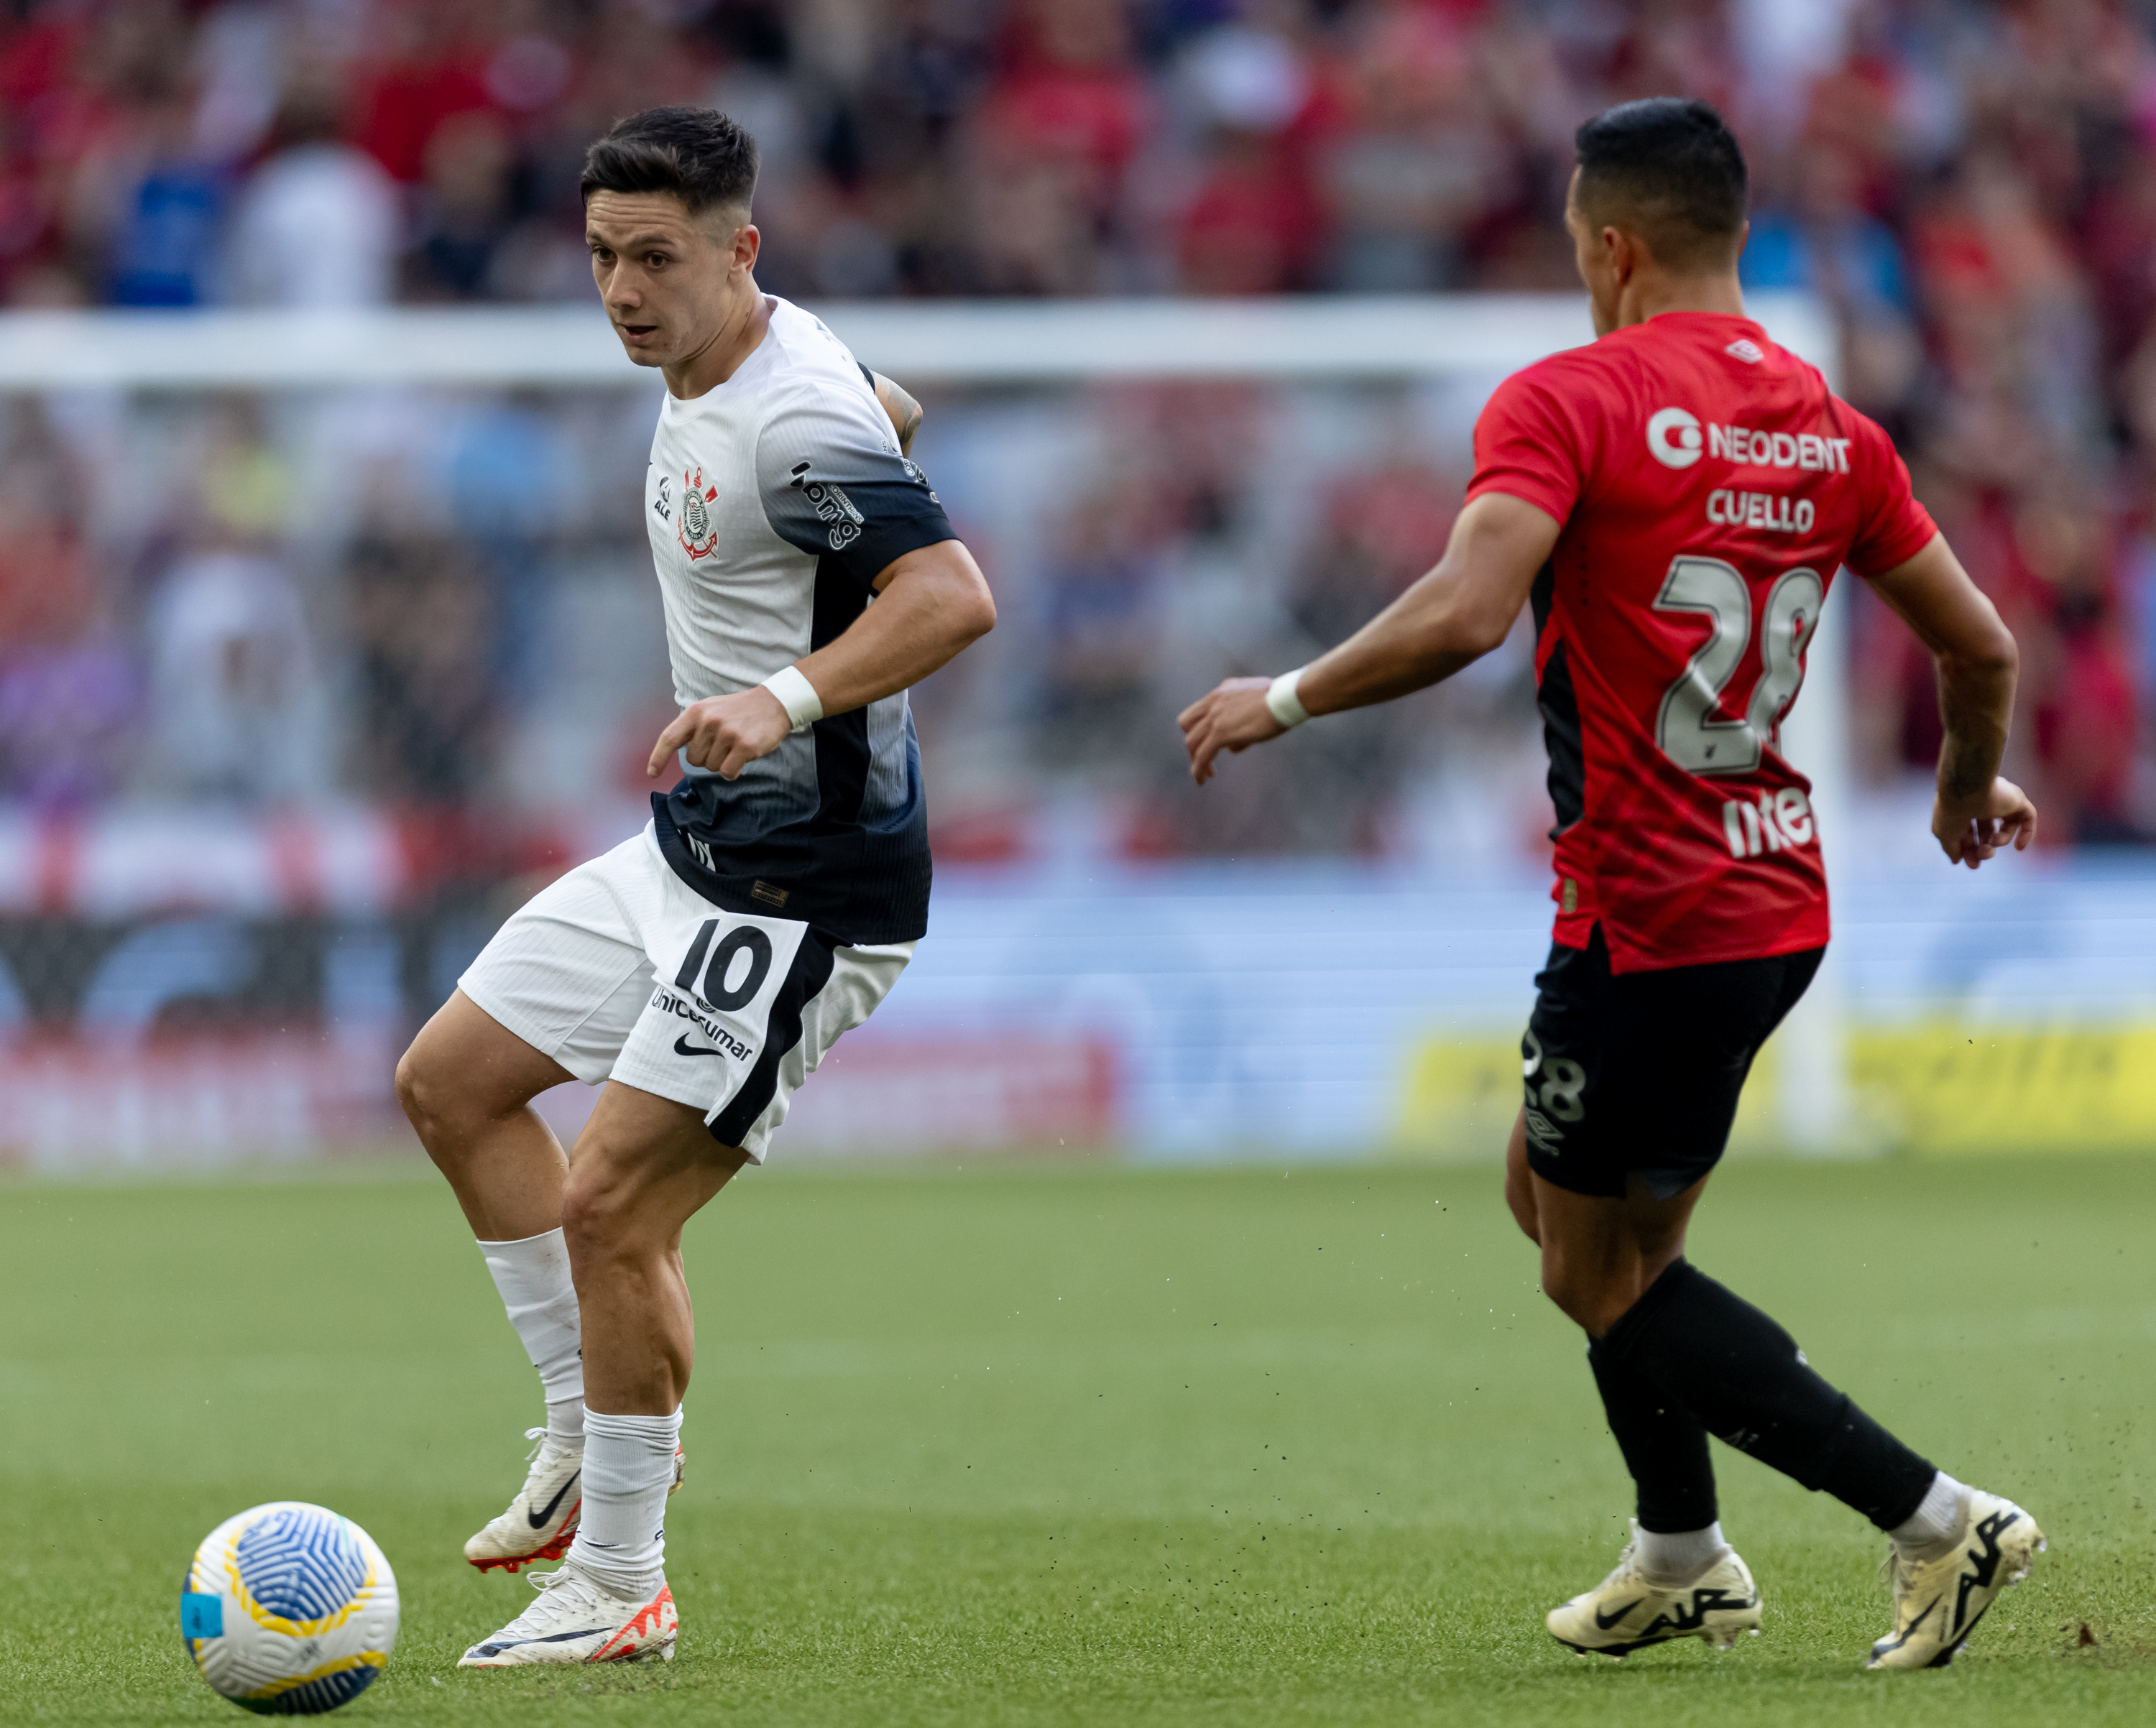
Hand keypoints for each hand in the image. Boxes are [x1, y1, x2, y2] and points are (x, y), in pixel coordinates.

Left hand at [647, 688, 793, 781]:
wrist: (773, 703)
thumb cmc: (738, 710)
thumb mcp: (710, 708)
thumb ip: (692, 726)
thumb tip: (675, 748)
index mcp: (696, 712)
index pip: (670, 738)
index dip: (658, 757)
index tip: (652, 773)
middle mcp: (709, 722)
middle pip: (694, 760)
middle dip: (706, 758)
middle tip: (723, 743)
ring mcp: (727, 734)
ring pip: (711, 767)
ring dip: (722, 762)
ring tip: (735, 744)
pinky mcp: (745, 746)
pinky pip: (727, 773)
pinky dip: (733, 771)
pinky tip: (743, 756)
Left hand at [1178, 676, 1286, 784]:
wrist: (1286, 697)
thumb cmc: (1281, 701)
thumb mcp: (1256, 706)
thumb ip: (1241, 723)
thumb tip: (1233, 748)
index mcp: (1222, 691)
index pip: (1198, 711)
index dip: (1199, 729)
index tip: (1207, 743)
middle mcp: (1214, 701)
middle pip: (1188, 726)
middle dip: (1193, 744)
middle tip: (1203, 759)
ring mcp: (1215, 717)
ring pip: (1192, 742)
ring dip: (1195, 760)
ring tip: (1205, 775)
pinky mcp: (1220, 733)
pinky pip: (1202, 755)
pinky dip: (1199, 769)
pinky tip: (1202, 780)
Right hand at [1932, 775, 2036, 868]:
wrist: (1966, 789)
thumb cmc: (1951, 810)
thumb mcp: (1944, 835)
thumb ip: (1951, 849)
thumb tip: (1957, 861)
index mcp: (1962, 808)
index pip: (1968, 832)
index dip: (1971, 851)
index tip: (1973, 865)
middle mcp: (1981, 803)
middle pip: (1987, 831)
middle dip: (1985, 848)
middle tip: (1984, 855)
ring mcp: (2000, 801)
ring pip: (2007, 827)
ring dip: (2000, 842)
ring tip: (1993, 842)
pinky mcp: (2016, 799)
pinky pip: (2028, 818)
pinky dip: (2027, 834)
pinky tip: (2020, 848)